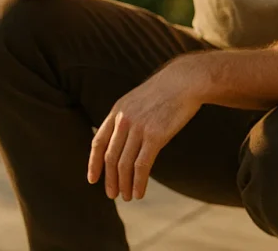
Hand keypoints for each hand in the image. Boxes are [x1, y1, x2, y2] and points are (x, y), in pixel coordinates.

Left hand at [87, 60, 204, 201]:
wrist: (185, 81)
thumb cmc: (165, 91)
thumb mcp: (138, 100)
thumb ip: (127, 118)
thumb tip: (122, 140)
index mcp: (117, 111)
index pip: (98, 142)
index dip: (93, 163)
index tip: (92, 179)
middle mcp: (124, 120)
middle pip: (110, 157)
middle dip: (110, 179)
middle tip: (112, 194)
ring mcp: (139, 128)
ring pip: (124, 164)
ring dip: (124, 184)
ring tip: (127, 196)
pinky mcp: (155, 136)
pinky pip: (141, 165)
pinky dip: (138, 182)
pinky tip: (139, 192)